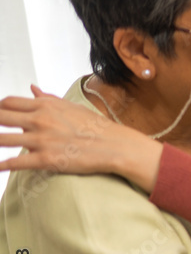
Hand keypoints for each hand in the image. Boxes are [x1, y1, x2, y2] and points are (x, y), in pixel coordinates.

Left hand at [0, 86, 161, 189]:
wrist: (115, 145)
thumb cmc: (95, 126)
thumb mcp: (71, 107)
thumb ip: (48, 98)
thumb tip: (32, 88)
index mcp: (45, 106)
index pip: (8, 103)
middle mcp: (40, 120)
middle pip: (0, 117)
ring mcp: (42, 140)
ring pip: (2, 139)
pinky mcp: (47, 159)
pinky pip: (16, 163)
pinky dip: (2, 165)